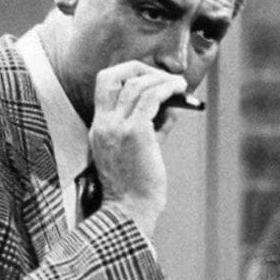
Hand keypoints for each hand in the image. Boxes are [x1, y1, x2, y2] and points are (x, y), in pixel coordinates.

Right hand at [89, 61, 187, 234]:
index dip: (126, 73)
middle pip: (112, 76)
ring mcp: (117, 127)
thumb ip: (152, 127)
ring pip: (136, 84)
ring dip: (160, 79)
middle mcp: (103, 124)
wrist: (129, 212)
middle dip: (138, 67)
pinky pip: (151, 97)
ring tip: (178, 83)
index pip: (103, 85)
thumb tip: (171, 107)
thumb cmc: (136, 188)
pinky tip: (180, 89)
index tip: (147, 77)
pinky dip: (167, 88)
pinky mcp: (136, 132)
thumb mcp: (139, 151)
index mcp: (98, 128)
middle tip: (161, 75)